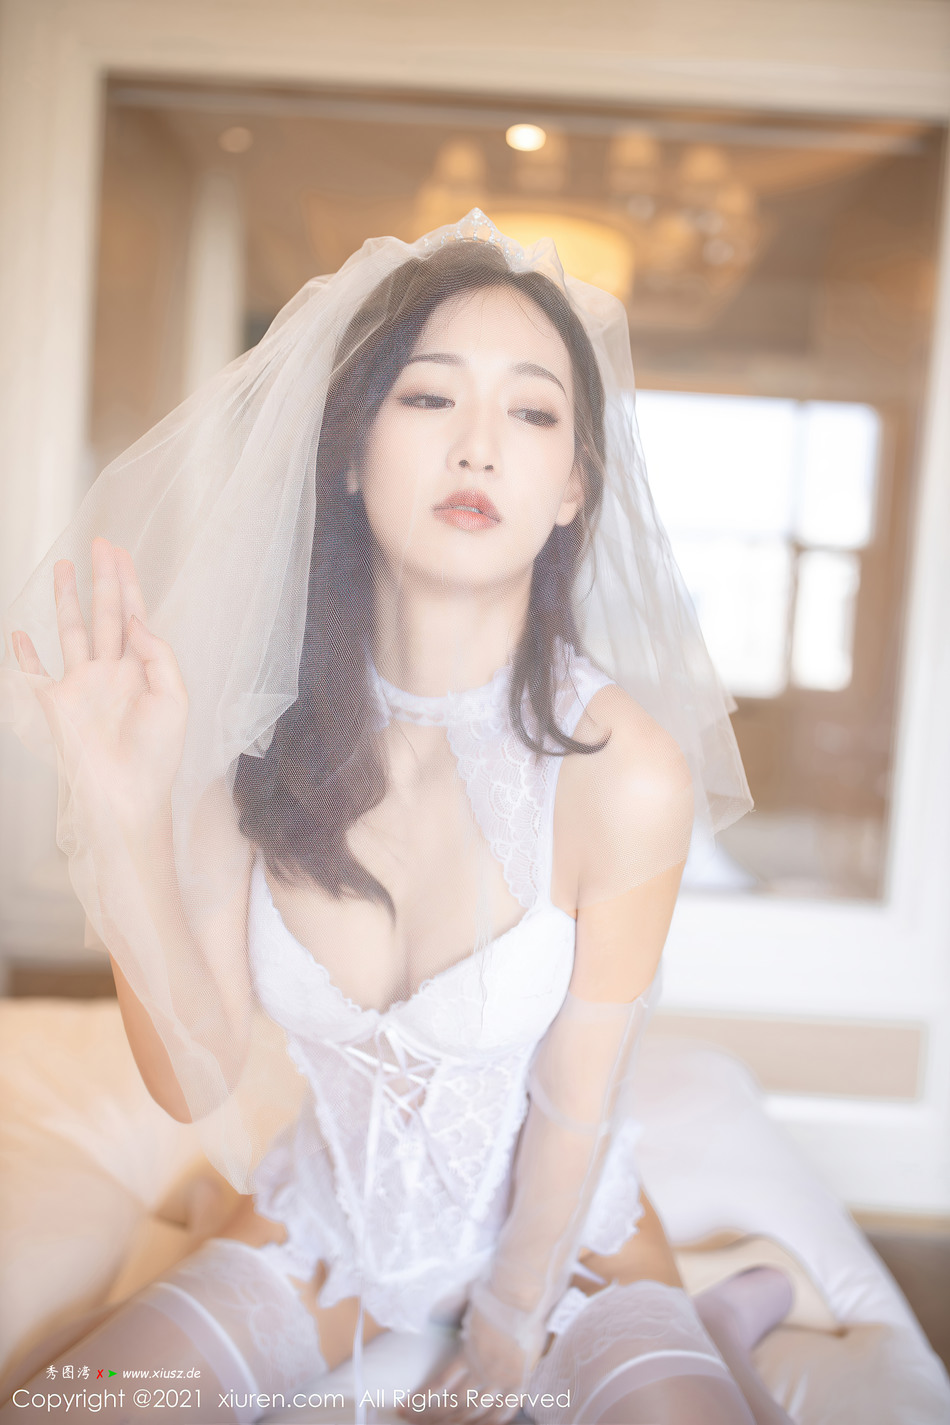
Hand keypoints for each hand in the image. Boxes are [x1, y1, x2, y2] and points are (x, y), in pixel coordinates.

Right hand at [12, 538, 187, 831]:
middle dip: (102, 578)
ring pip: (72, 630)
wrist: (126, 796)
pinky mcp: (56, 704)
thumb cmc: (156, 756)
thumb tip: (134, 620)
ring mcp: (81, 686)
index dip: (127, 582)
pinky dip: (24, 654)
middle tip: (98, 543)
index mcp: (141, 670)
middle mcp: (111, 672)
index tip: (119, 552)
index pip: (135, 614)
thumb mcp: (173, 699)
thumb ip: (157, 654)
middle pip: (105, 612)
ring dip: (66, 600)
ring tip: (63, 567)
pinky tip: (19, 632)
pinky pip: (35, 673)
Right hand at [397, 1303, 540, 1424]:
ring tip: (413, 1419)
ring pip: (455, 1403)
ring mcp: (482, 1370)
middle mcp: (499, 1384)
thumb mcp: (531, 1349)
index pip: (497, 1418)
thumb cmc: (530, 1316)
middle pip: (471, 1414)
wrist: (521, 1297)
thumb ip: (518, 1366)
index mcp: (518, 1384)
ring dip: (432, 1415)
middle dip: (448, 1424)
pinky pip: (443, 1381)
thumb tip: (507, 1372)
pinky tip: (410, 1404)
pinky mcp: (467, 1354)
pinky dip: (426, 1395)